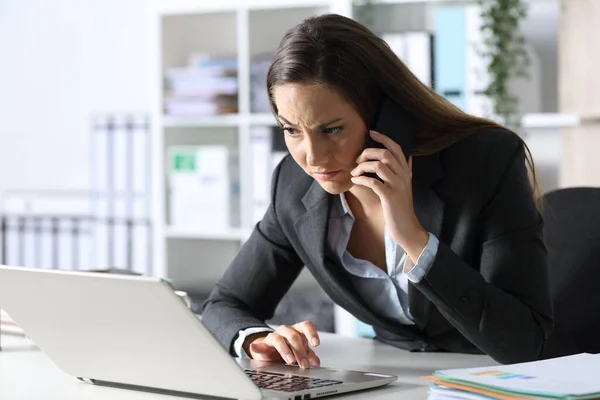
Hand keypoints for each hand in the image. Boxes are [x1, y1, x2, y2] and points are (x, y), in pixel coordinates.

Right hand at [244, 321, 320, 368]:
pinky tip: (255, 347)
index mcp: (297, 331)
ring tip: (290, 361)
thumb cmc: (289, 350)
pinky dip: (257, 346)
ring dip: (285, 350)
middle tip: (304, 364)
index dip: (311, 333)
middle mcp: (286, 331)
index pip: (305, 326)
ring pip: (279, 338)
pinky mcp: (263, 345)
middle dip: (300, 351)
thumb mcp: (301, 353)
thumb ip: (309, 356)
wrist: (271, 352)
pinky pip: (260, 345)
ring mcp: (274, 337)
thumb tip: (316, 362)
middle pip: (293, 336)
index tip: (316, 344)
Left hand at [350, 130, 428, 262]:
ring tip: (355, 172)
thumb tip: (408, 157)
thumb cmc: (401, 207)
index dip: (384, 138)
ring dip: (363, 167)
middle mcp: (403, 176)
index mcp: (405, 172)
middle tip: (358, 160)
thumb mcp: (406, 186)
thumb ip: (406, 171)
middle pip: (385, 154)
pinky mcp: (389, 196)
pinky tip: (356, 181)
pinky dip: (362, 179)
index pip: (397, 148)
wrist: (407, 227)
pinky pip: (373, 182)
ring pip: (379, 166)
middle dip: (368, 153)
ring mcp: (397, 186)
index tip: (371, 132)